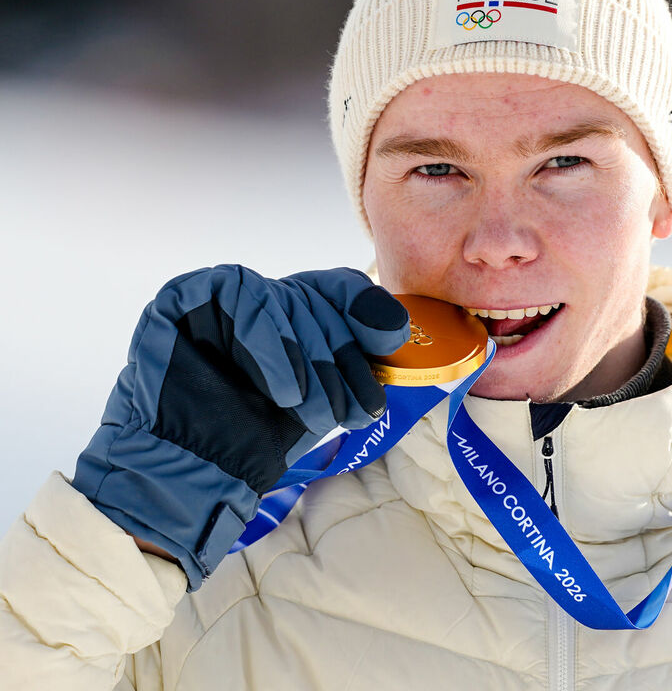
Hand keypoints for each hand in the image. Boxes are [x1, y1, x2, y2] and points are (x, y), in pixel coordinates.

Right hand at [72, 266, 409, 589]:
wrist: (195, 471)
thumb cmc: (260, 434)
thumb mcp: (326, 396)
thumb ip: (358, 359)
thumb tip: (398, 327)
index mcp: (297, 314)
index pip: (342, 290)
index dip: (368, 311)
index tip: (389, 342)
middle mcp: (264, 299)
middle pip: (317, 300)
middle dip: (338, 358)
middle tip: (348, 411)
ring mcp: (224, 297)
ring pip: (283, 300)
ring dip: (306, 361)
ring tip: (310, 411)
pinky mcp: (185, 296)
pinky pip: (239, 298)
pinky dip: (270, 346)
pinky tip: (285, 391)